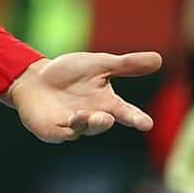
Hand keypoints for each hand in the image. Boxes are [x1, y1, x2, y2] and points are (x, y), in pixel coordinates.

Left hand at [4, 51, 161, 143]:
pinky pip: (61, 134)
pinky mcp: (53, 131)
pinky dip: (65, 130)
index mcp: (107, 103)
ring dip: (85, 122)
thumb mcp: (99, 64)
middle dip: (104, 122)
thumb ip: (126, 65)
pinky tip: (68, 123)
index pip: (126, 113)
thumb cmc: (69, 72)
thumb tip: (158, 58)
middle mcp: (92, 117)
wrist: (35, 78)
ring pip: (83, 129)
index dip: (136, 119)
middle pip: (102, 124)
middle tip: (106, 117)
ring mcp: (73, 126)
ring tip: (82, 114)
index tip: (147, 124)